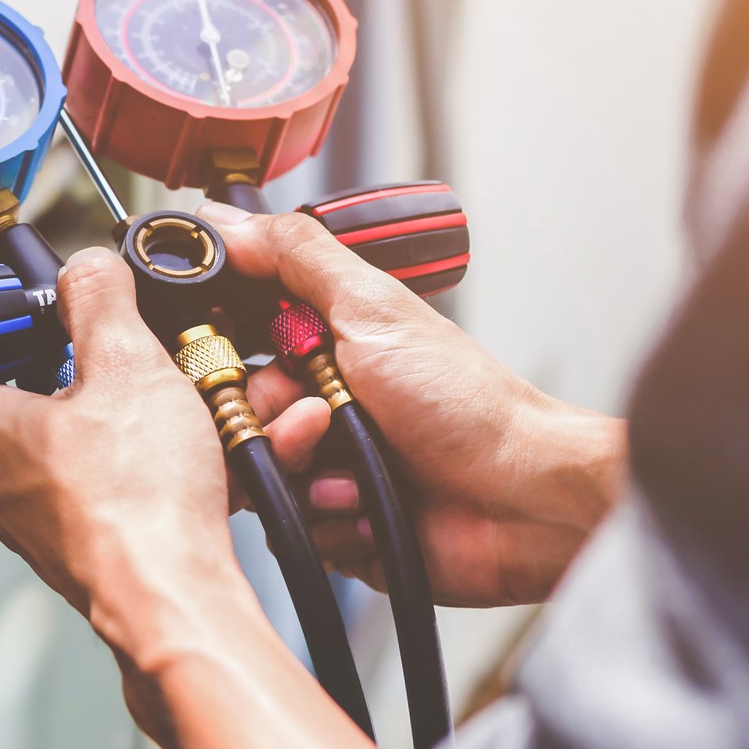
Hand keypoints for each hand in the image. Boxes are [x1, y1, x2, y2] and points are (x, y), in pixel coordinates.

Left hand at [0, 247, 333, 650]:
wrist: (177, 600)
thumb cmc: (140, 501)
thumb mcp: (128, 364)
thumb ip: (100, 303)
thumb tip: (86, 268)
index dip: (1, 331)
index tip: (42, 320)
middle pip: (31, 401)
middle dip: (88, 378)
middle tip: (134, 368)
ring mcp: (33, 523)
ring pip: (76, 450)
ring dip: (127, 427)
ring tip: (178, 419)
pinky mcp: (77, 552)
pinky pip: (106, 491)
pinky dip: (145, 473)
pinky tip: (193, 466)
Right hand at [200, 202, 627, 606]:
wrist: (520, 496)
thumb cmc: (466, 404)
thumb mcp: (372, 309)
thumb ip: (296, 256)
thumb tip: (228, 220)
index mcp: (321, 347)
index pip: (233, 351)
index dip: (228, 363)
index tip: (245, 366)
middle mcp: (320, 404)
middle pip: (239, 419)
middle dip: (274, 425)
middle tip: (319, 420)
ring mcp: (328, 465)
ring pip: (261, 478)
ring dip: (303, 477)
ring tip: (352, 473)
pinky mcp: (336, 522)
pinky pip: (291, 529)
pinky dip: (326, 520)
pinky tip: (365, 506)